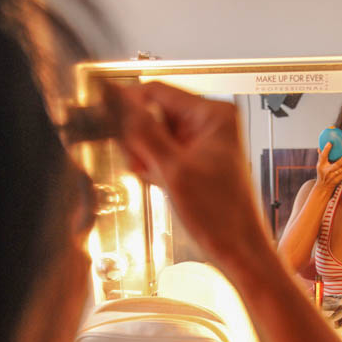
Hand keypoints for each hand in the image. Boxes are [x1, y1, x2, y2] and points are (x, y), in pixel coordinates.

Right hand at [105, 82, 266, 272]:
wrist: (239, 249)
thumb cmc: (223, 216)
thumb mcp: (173, 170)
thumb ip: (142, 133)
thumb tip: (117, 103)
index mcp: (213, 114)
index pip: (157, 91)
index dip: (127, 105)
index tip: (102, 115)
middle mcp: (210, 123)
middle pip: (154, 113)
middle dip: (139, 138)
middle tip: (137, 161)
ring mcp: (204, 142)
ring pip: (156, 136)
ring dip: (146, 155)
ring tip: (155, 177)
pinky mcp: (197, 161)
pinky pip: (164, 153)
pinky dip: (155, 166)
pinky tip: (160, 182)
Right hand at [315, 142, 341, 189]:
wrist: (323, 187)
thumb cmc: (321, 173)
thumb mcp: (319, 165)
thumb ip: (320, 157)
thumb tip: (319, 147)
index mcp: (321, 165)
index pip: (323, 156)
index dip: (326, 149)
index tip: (330, 143)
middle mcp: (326, 171)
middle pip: (337, 164)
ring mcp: (332, 176)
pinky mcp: (337, 180)